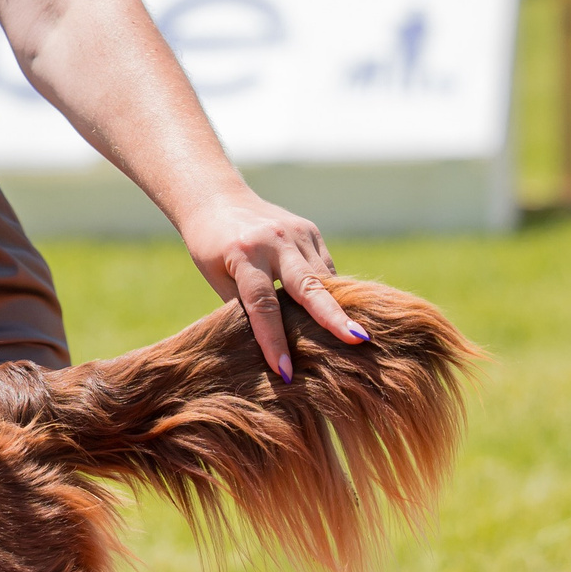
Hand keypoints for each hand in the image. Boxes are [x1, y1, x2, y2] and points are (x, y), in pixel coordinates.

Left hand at [177, 189, 367, 380]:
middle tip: (359, 341)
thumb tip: (271, 347)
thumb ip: (244, 305)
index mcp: (243, 253)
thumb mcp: (217, 277)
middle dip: (333, 316)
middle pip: (308, 285)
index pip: (262, 304)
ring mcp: (296, 232)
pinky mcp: (310, 230)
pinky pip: (326, 268)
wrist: (216, 200)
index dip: (273, 340)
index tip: (285, 371)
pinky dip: (330, 291)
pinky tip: (339, 315)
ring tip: (356, 342)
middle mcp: (274, 240)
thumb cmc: (210, 248)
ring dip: (336, 309)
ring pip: (323, 278)